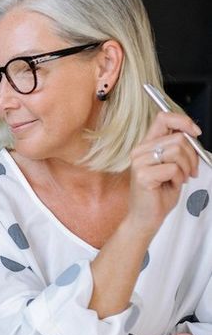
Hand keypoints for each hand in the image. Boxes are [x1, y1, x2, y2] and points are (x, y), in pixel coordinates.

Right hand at [126, 111, 200, 236]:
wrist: (146, 216)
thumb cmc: (159, 192)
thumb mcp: (171, 166)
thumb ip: (177, 148)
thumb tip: (192, 135)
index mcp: (147, 145)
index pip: (163, 118)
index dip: (183, 121)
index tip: (195, 132)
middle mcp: (140, 150)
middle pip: (178, 138)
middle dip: (192, 156)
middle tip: (190, 171)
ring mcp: (139, 162)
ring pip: (177, 152)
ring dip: (185, 168)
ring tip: (179, 179)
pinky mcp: (143, 174)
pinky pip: (173, 168)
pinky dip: (179, 179)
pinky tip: (171, 185)